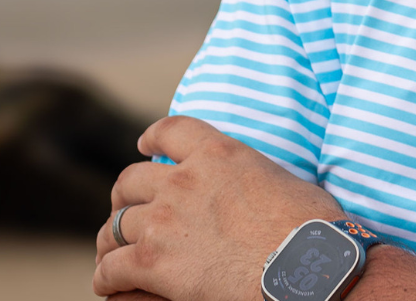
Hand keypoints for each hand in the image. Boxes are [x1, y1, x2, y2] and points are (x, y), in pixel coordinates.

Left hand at [94, 115, 343, 300]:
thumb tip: (260, 187)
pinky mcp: (152, 262)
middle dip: (125, 196)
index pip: (171, 130)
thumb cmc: (308, 227)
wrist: (302, 265)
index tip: (144, 146)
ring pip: (115, 225)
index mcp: (219, 153)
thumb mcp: (281, 179)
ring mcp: (165, 220)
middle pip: (131, 179)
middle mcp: (185, 180)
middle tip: (127, 209)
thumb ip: (255, 175)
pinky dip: (107, 278)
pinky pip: (110, 268)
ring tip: (113, 253)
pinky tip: (111, 283)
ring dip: (112, 240)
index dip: (151, 137)